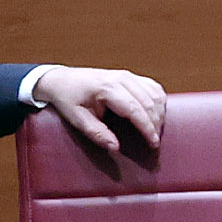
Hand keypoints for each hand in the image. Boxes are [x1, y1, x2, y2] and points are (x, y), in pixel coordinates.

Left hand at [33, 67, 168, 167]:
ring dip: (160, 113)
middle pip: (149, 102)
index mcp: (107, 88)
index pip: (136, 110)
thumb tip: (116, 147)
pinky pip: (153, 87)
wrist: (61, 79)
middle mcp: (121, 78)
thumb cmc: (68, 99)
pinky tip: (156, 113)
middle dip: (156, 124)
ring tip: (155, 130)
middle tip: (155, 141)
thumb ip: (97, 133)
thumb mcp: (77, 119)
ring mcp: (127, 75)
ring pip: (155, 94)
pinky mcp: (130, 75)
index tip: (153, 143)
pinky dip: (159, 101)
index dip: (147, 128)